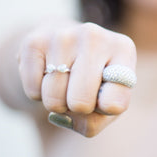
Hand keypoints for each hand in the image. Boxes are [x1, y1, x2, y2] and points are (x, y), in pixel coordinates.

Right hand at [17, 21, 136, 136]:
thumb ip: (95, 120)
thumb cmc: (94, 79)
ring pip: (53, 99)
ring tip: (66, 82)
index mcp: (123, 49)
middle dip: (78, 109)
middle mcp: (95, 37)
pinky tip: (48, 74)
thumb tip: (65, 116)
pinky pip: (32, 91)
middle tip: (81, 92)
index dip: (106, 110)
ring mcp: (63, 36)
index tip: (105, 99)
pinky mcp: (34, 41)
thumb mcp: (108, 99)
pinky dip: (37, 93)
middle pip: (81, 103)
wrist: (65, 43)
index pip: (115, 101)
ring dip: (57, 102)